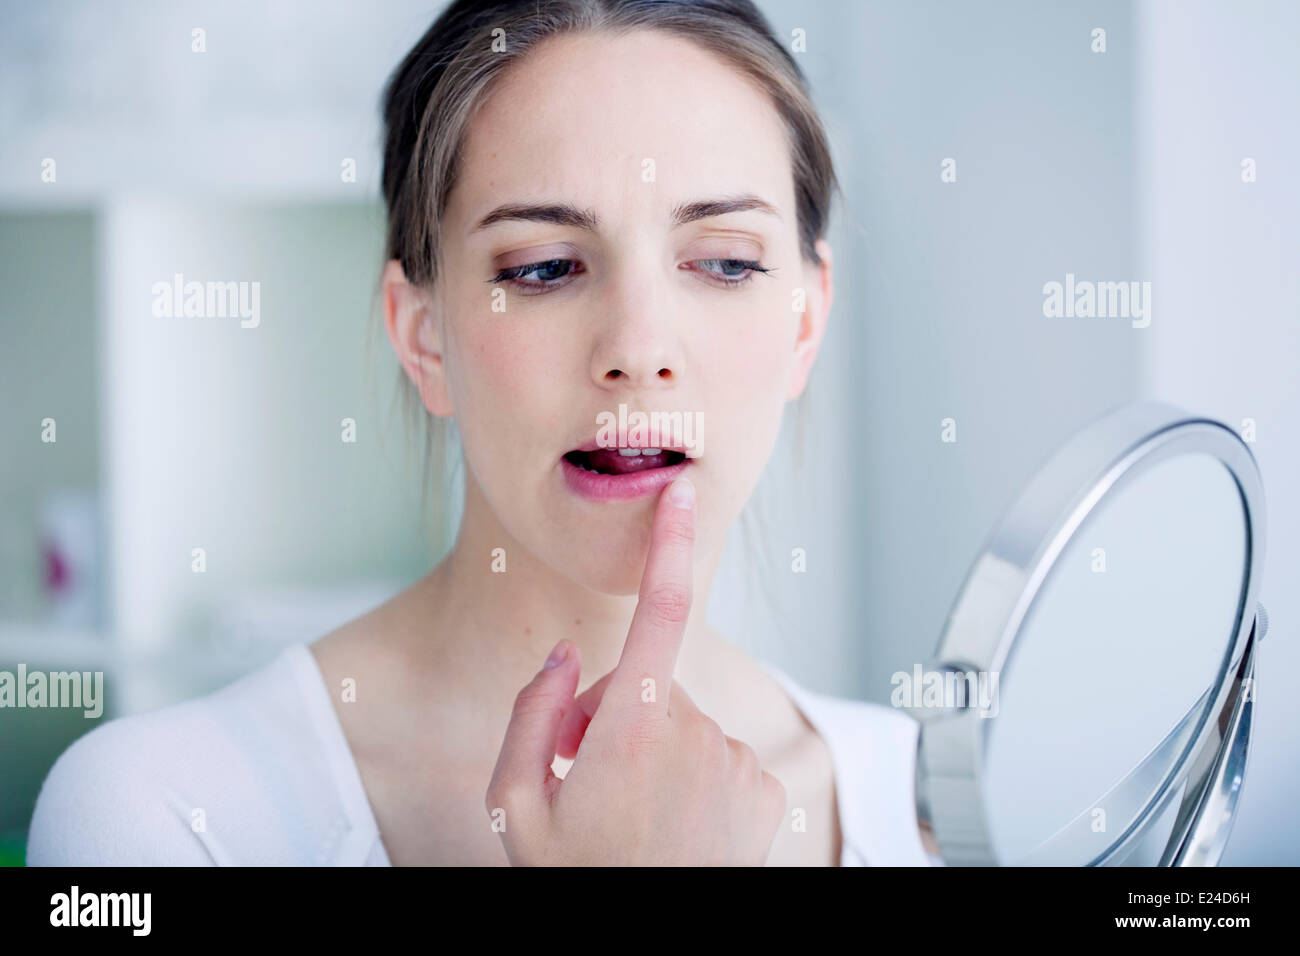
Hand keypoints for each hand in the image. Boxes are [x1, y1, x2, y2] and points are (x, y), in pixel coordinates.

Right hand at [485, 476, 786, 864]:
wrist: (650, 946)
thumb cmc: (576, 880)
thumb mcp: (514, 808)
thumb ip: (531, 715)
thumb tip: (565, 657)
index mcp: (633, 728)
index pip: (655, 613)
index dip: (669, 545)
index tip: (684, 494)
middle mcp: (697, 734)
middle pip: (646, 684)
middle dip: (613, 713)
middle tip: (586, 776)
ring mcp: (736, 762)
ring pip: (683, 722)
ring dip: (653, 748)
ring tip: (628, 810)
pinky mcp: (762, 788)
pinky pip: (718, 753)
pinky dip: (693, 773)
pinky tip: (670, 821)